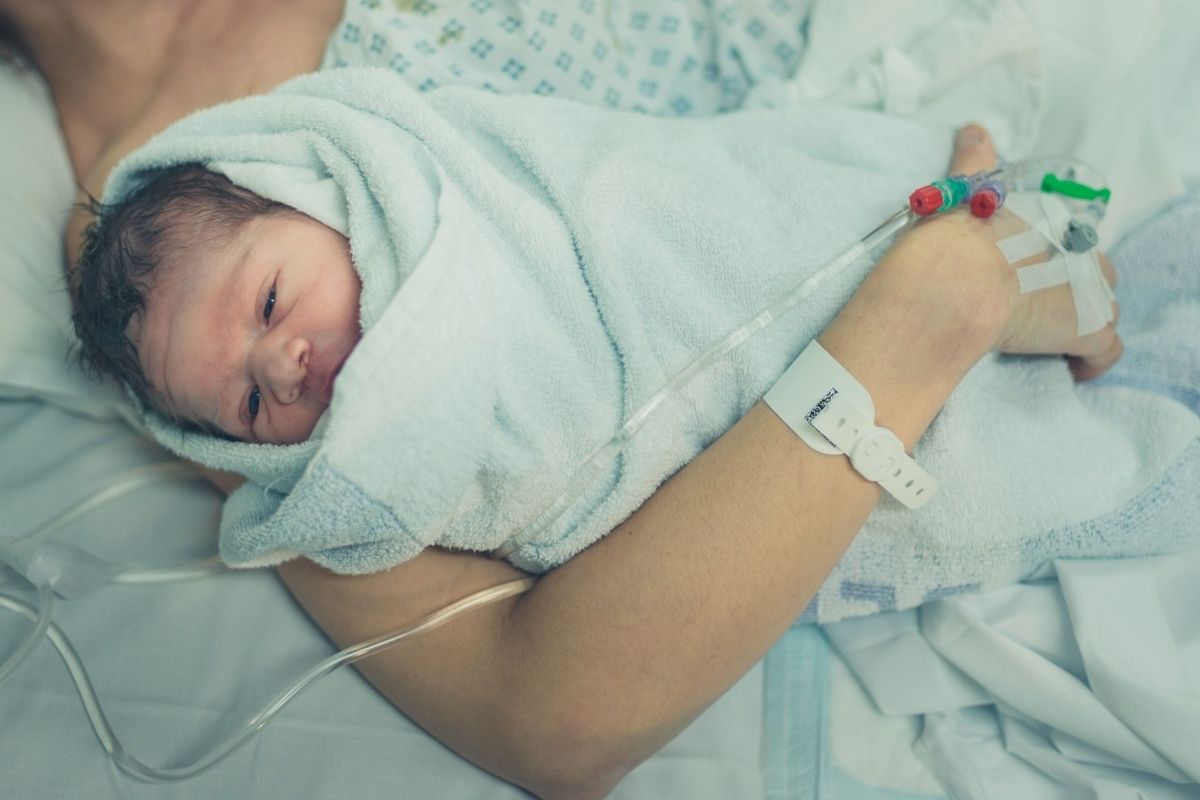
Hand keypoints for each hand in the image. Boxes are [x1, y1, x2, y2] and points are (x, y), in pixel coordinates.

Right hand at [944, 124, 1123, 380]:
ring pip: (1105, 308)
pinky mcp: (1086, 332)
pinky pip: (1107, 350)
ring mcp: (1088, 293)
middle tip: (1037, 305)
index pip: (1067, 239)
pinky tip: (1072, 369)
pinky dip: (1094, 361)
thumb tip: (973, 129)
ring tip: (1051, 339)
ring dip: (1084, 322)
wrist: (953, 282)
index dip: (1050, 257)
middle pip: (1095, 272)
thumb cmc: (953, 239)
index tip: (1026, 272)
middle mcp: (1078, 252)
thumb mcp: (961, 191)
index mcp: (1051, 221)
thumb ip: (972, 160)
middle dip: (1074, 288)